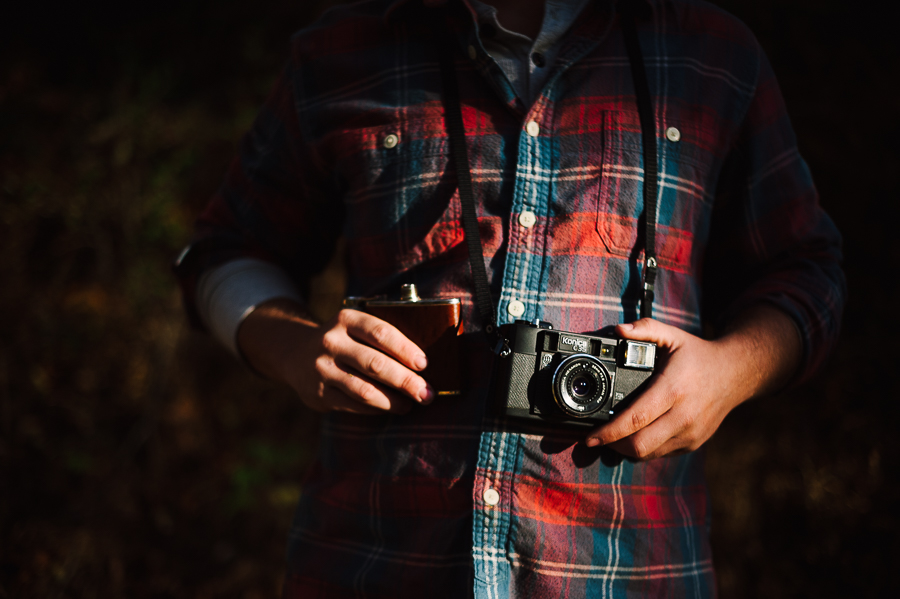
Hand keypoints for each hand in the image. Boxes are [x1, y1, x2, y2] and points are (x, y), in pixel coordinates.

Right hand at [237, 299, 433, 414]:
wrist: (294, 352)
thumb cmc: (343, 341)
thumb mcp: (354, 327)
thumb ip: (381, 338)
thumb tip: (422, 365)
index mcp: (346, 319)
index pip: (380, 333)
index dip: (405, 349)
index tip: (424, 364)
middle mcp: (331, 342)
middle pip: (375, 364)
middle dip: (406, 381)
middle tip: (427, 394)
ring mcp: (322, 369)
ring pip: (364, 389)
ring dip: (393, 401)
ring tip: (411, 404)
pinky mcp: (318, 394)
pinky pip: (353, 405)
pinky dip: (376, 409)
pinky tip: (391, 408)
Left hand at [585, 306, 800, 459]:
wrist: (736, 374)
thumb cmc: (699, 355)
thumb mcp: (673, 335)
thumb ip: (645, 328)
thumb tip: (618, 329)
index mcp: (673, 390)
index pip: (635, 419)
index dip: (609, 432)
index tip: (589, 437)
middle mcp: (683, 416)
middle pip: (639, 445)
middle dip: (612, 445)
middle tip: (595, 438)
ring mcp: (691, 433)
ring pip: (649, 454)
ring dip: (626, 450)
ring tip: (612, 437)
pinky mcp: (694, 443)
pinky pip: (661, 453)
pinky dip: (644, 449)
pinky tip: (634, 436)